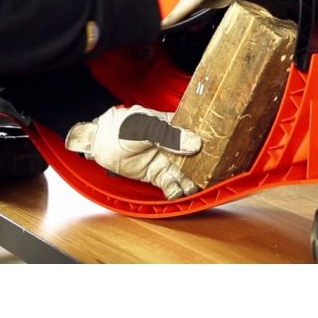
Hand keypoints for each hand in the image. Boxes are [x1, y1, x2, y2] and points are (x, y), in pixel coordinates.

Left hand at [65, 105, 200, 199]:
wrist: (98, 143)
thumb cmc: (119, 127)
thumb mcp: (143, 127)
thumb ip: (168, 135)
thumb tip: (195, 143)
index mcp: (173, 125)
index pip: (196, 133)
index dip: (208, 142)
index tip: (219, 152)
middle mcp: (173, 144)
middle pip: (194, 156)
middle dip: (202, 167)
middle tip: (208, 175)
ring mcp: (166, 160)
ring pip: (184, 173)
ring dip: (190, 181)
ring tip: (192, 187)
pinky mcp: (156, 175)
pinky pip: (170, 184)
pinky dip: (175, 190)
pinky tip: (177, 192)